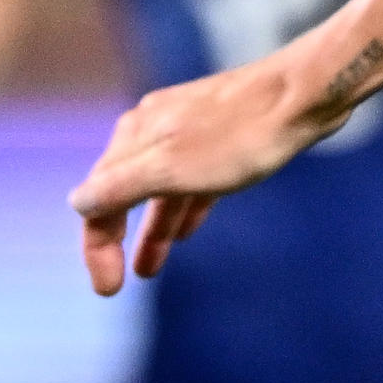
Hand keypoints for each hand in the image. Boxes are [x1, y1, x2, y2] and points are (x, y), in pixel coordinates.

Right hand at [68, 21, 376, 295]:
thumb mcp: (174, 169)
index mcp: (135, 137)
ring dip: (150, 232)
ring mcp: (186, 131)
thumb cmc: (242, 135)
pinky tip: (186, 232)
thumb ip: (122, 186)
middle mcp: (152, 130)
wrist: (304, 93)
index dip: (97, 246)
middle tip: (116, 285)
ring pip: (158, 191)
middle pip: (122, 194)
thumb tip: (78, 202)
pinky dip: (181, 209)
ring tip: (148, 270)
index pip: (98, 200)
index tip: (108, 288)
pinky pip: (189, 181)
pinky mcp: (220, 136)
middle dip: (115, 240)